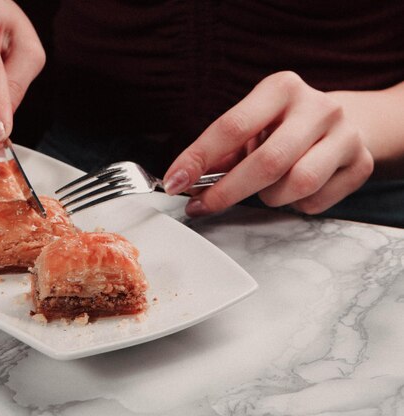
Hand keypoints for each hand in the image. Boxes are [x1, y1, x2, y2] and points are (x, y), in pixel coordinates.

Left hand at [163, 71, 374, 216]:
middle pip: (267, 162)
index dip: (198, 158)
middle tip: (202, 206)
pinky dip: (295, 204)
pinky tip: (294, 189)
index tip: (174, 181)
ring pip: (295, 185)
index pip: (232, 126)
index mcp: (281, 88)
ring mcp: (345, 134)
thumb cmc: (283, 127)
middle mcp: (317, 106)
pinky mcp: (361, 163)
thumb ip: (219, 153)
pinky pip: (315, 201)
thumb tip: (185, 181)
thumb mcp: (252, 127)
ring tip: (265, 188)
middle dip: (227, 192)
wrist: (344, 122)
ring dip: (269, 197)